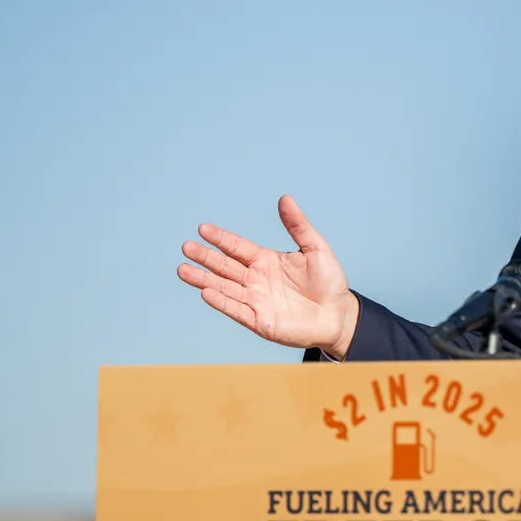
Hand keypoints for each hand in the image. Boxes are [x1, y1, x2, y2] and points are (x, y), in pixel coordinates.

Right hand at [177, 195, 359, 358]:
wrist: (338, 315)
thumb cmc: (329, 281)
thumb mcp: (316, 248)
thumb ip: (298, 226)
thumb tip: (285, 198)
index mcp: (266, 260)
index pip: (237, 247)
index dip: (220, 238)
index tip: (202, 228)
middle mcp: (256, 279)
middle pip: (224, 266)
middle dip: (205, 257)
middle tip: (186, 247)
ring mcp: (256, 300)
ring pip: (224, 288)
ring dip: (204, 279)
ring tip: (183, 270)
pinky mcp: (259, 321)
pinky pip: (236, 309)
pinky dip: (221, 302)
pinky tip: (206, 292)